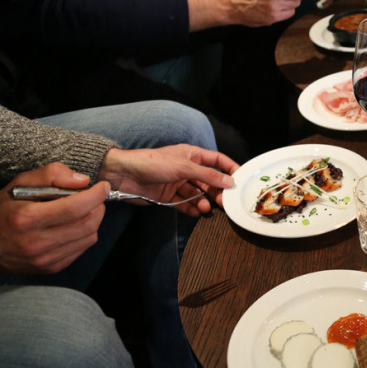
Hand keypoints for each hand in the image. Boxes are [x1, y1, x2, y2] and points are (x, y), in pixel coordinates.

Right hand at [0, 164, 107, 273]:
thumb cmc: (3, 210)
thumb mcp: (19, 184)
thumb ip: (51, 175)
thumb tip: (83, 181)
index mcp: (26, 218)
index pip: (74, 208)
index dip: (96, 195)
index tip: (103, 186)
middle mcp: (35, 242)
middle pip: (87, 224)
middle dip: (98, 207)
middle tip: (94, 198)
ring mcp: (43, 259)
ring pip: (89, 237)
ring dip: (93, 221)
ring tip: (83, 211)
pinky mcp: (50, 268)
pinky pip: (81, 249)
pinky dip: (85, 235)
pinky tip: (73, 226)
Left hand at [97, 145, 237, 215]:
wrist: (123, 175)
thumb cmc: (152, 162)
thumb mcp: (183, 167)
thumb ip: (207, 175)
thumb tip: (229, 181)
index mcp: (192, 155)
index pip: (217, 160)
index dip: (229, 168)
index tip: (241, 179)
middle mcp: (187, 169)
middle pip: (209, 180)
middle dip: (218, 190)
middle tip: (225, 201)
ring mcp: (178, 183)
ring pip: (198, 194)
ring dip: (204, 201)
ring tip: (207, 208)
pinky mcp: (168, 197)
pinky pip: (185, 203)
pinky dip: (191, 209)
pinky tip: (196, 212)